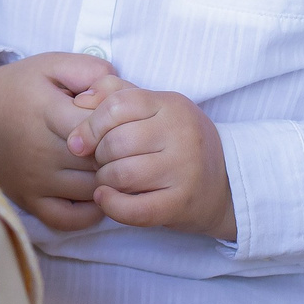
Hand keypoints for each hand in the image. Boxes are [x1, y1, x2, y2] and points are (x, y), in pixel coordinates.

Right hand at [0, 52, 117, 230]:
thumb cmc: (20, 87)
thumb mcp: (52, 65)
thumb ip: (91, 70)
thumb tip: (122, 92)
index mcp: (47, 112)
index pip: (101, 126)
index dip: (119, 123)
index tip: (119, 118)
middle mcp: (41, 150)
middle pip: (101, 161)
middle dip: (120, 154)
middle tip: (124, 145)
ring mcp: (35, 180)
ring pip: (93, 191)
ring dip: (110, 181)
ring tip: (112, 165)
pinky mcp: (29, 200)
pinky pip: (69, 220)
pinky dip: (91, 212)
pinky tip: (96, 192)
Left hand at [67, 80, 236, 238]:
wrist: (223, 184)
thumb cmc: (176, 142)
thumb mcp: (154, 108)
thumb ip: (115, 94)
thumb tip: (80, 100)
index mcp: (172, 105)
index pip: (117, 106)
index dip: (89, 125)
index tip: (79, 142)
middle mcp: (182, 134)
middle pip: (115, 142)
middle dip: (97, 156)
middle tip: (100, 162)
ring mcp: (185, 170)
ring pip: (121, 174)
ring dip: (103, 180)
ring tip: (107, 179)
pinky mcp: (181, 204)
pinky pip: (133, 209)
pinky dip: (110, 205)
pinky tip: (105, 198)